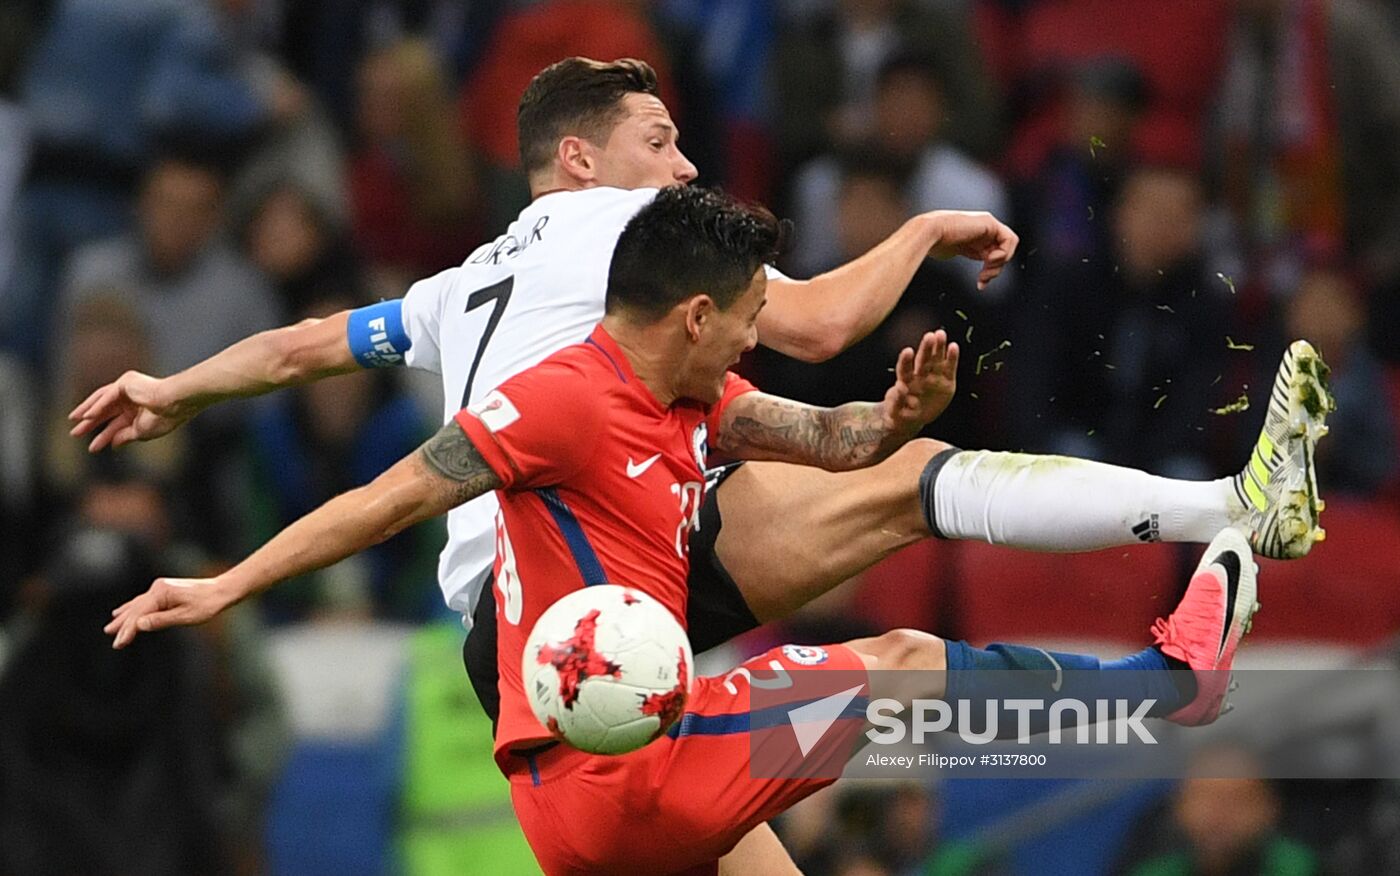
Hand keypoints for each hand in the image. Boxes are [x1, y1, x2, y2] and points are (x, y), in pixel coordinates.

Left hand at [69, 371, 197, 451]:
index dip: (104, 436)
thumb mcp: (141, 431)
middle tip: (75, 434)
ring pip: (102, 401)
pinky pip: (107, 396)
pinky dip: (97, 406)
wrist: (176, 403)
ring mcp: (128, 389)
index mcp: (138, 411)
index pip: (116, 424)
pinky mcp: (125, 382)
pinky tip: (86, 417)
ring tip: (74, 421)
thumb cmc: (165, 418)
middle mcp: (131, 399)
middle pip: (105, 412)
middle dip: (90, 424)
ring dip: (87, 411)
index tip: (92, 448)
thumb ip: (125, 436)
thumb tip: (113, 444)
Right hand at [105, 576, 240, 648]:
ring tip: (110, 627)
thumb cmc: (208, 604)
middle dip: (123, 624)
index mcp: (161, 592)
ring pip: (137, 605)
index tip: (119, 643)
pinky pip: (144, 602)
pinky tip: (124, 611)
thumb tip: (139, 625)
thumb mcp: (186, 616)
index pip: (139, 614)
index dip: (128, 629)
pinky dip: (133, 609)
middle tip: (111, 637)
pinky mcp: (165, 590)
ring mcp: (160, 588)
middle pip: (135, 609)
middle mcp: (157, 588)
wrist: (222, 590)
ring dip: (124, 616)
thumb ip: (161, 620)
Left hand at [880, 330, 958, 433]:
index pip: (905, 368)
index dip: (906, 360)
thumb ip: (896, 401)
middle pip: (922, 360)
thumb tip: (898, 389)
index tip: (908, 351)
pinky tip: (954, 346)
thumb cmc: (900, 412)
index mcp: (905, 381)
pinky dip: (952, 358)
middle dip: (926, 348)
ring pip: (936, 360)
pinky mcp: (946, 381)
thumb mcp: (895, 411)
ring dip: (938, 347)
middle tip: (929, 336)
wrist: (912, 417)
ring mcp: (933, 377)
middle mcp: (919, 375)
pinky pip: (949, 368)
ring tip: (940, 334)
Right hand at [921, 210, 1019, 289]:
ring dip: (1000, 263)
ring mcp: (987, 225)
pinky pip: (1009, 239)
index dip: (990, 272)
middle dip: (995, 270)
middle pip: (1002, 252)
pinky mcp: (990, 222)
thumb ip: (964, 257)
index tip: (980, 284)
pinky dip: (1004, 252)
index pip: (992, 256)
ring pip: (1008, 246)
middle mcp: (982, 230)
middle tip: (983, 279)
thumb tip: (968, 271)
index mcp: (974, 238)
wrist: (929, 233)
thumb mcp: (951, 254)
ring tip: (986, 270)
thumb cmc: (932, 244)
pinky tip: (990, 259)